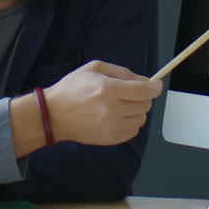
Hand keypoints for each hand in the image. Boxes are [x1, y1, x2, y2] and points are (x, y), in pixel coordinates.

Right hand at [44, 60, 162, 145]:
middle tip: (131, 94)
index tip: (155, 86)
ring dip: (137, 111)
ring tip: (122, 106)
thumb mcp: (94, 69)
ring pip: (141, 119)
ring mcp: (111, 126)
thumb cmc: (71, 90)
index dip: (155, 87)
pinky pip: (133, 131)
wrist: (54, 115)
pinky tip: (118, 117)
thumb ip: (122, 72)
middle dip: (143, 97)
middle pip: (145, 104)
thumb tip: (144, 80)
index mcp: (109, 89)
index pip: (145, 91)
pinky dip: (130, 123)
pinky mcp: (110, 139)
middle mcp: (112, 109)